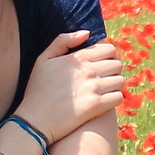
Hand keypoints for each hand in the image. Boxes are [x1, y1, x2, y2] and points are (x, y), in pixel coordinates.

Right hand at [13, 30, 127, 144]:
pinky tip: (105, 101)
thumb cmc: (37, 90)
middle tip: (104, 78)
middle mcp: (87, 70)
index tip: (102, 64)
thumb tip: (87, 33)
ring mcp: (93, 88)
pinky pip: (118, 97)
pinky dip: (114, 99)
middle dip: (112, 70)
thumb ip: (63, 41)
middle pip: (117, 64)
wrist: (34, 121)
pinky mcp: (96, 106)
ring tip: (104, 90)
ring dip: (115, 85)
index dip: (108, 56)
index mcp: (77, 58)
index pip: (109, 49)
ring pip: (120, 80)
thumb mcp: (43, 59)